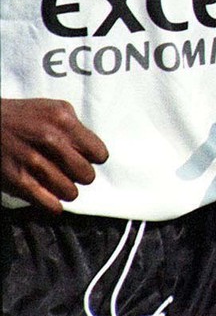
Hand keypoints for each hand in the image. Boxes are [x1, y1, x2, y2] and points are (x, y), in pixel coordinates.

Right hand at [1, 98, 108, 212]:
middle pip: (86, 175)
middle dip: (82, 175)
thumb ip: (76, 128)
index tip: (87, 159)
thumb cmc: (25, 116)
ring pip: (70, 192)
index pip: (98, 154)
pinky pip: (48, 203)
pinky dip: (53, 205)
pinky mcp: (17, 180)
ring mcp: (33, 161)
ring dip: (67, 190)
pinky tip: (52, 199)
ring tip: (60, 183)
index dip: (94, 158)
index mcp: (63, 122)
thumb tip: (93, 151)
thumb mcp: (55, 109)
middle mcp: (50, 140)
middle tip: (73, 172)